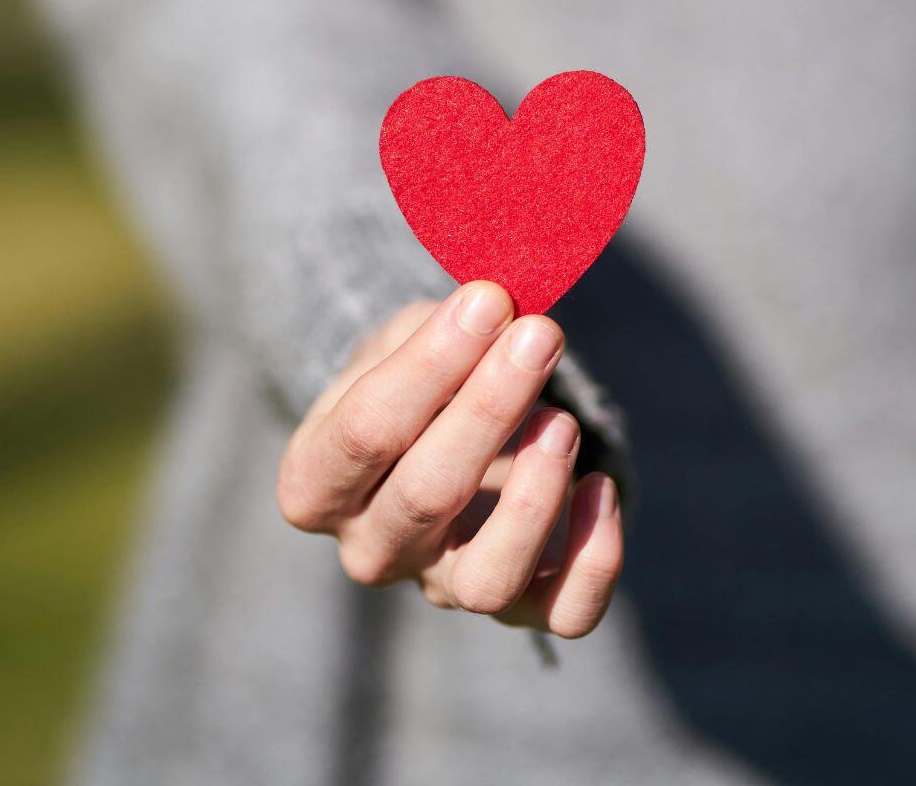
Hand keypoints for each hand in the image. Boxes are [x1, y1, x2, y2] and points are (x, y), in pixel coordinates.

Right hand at [276, 282, 623, 637]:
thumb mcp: (401, 340)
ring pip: (487, 579)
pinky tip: (599, 485)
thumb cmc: (413, 379)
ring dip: (533, 496)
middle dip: (490, 406)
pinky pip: (562, 614)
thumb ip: (438, 328)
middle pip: (425, 496)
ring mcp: (441, 586)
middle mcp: (370, 549)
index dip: (429, 365)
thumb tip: (496, 305)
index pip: (364, 432)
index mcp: (316, 482)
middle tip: (539, 333)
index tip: (487, 300)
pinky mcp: (515, 608)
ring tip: (562, 421)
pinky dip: (593, 559)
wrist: (436, 435)